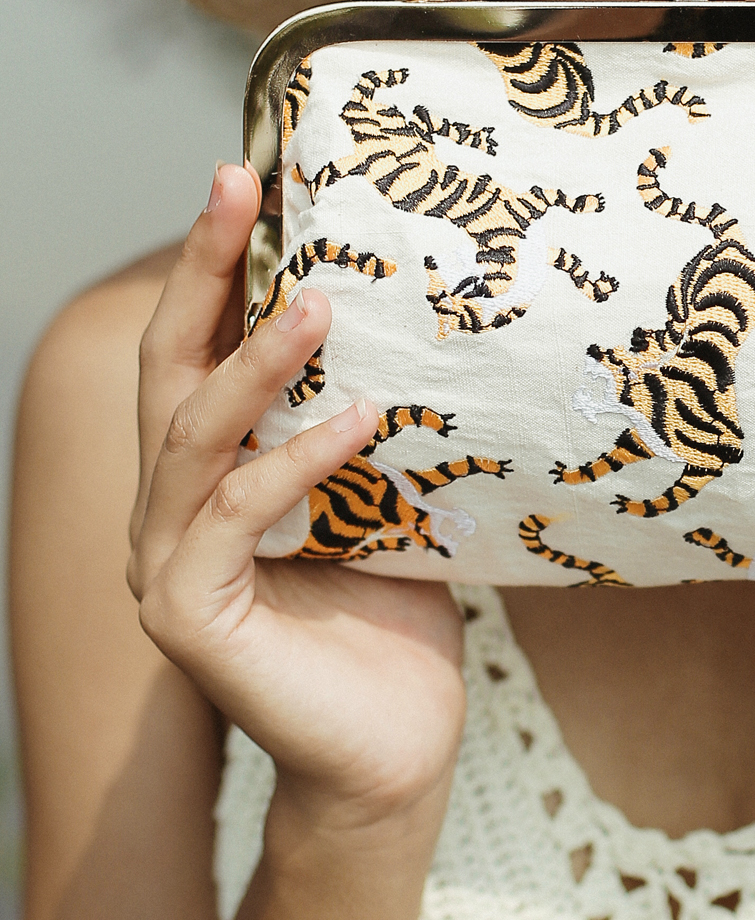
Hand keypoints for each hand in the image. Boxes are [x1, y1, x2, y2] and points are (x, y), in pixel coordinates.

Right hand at [128, 164, 467, 829]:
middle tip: (239, 185)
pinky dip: (294, 464)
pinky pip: (233, 518)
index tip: (254, 176)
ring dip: (253, 363)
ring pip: (190, 436)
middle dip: (203, 271)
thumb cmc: (396, 609)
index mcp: (216, 469)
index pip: (201, 347)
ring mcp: (167, 563)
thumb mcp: (387, 491)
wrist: (397, 743)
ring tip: (318, 305)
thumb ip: (373, 414)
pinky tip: (359, 424)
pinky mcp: (187, 618)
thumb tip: (423, 313)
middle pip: (169, 366)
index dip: (219, 263)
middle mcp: (173, 506)